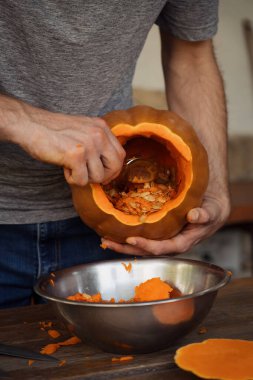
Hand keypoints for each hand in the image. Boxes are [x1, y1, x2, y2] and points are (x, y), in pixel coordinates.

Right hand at [18, 109, 125, 185]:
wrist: (30, 124)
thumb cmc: (53, 131)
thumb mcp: (83, 129)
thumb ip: (97, 142)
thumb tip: (108, 168)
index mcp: (102, 127)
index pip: (120, 154)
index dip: (114, 169)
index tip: (104, 175)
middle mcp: (99, 134)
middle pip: (115, 166)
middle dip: (104, 177)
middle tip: (89, 176)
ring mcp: (89, 144)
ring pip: (99, 176)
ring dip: (84, 178)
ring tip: (71, 167)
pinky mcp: (76, 155)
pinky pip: (82, 180)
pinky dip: (72, 179)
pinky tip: (64, 167)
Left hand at [101, 189, 230, 255]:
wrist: (211, 207)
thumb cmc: (212, 210)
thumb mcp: (212, 211)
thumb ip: (205, 215)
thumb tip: (194, 215)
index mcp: (182, 242)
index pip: (162, 248)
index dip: (147, 245)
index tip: (131, 238)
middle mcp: (170, 244)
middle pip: (145, 251)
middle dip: (125, 247)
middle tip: (106, 242)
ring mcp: (163, 239)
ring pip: (140, 246)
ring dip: (122, 243)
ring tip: (103, 239)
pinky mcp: (158, 233)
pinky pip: (142, 236)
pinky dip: (127, 234)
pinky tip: (114, 230)